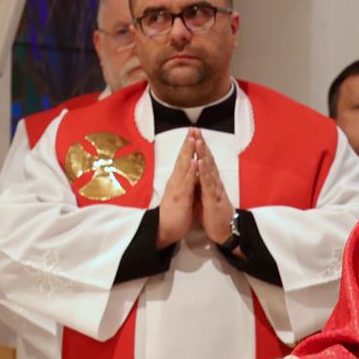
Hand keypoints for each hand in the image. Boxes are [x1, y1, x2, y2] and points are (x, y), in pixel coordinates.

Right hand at [156, 133, 199, 247]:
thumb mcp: (181, 195)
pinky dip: (191, 172)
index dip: (187, 147)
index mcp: (177, 180)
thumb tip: (190, 173)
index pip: (183, 160)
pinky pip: (186, 183)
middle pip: (182, 159)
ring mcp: (176, 188)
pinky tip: (195, 162)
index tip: (193, 133)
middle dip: (187, 143)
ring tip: (193, 139)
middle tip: (193, 129)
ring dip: (188, 153)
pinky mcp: (179, 198)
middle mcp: (175, 181)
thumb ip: (185, 183)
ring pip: (183, 167)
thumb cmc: (173, 214)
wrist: (164, 230)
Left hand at [194, 136, 235, 244]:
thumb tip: (199, 172)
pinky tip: (200, 163)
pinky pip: (208, 184)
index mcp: (211, 181)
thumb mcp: (207, 195)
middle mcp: (214, 182)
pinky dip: (204, 173)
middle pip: (208, 160)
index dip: (200, 147)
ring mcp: (215, 190)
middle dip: (202, 145)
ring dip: (203, 155)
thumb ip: (204, 183)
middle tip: (196, 130)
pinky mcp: (213, 199)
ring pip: (208, 169)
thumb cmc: (215, 214)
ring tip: (197, 142)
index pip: (206, 161)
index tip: (194, 134)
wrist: (225, 230)